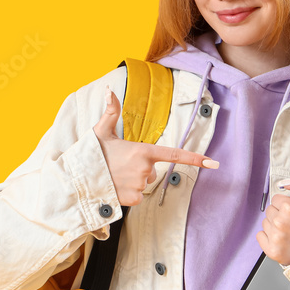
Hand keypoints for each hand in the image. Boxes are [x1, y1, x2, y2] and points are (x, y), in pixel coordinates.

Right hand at [93, 86, 218, 206]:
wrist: (77, 180)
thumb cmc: (90, 154)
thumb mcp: (101, 131)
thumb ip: (110, 111)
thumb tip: (108, 89)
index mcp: (142, 151)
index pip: (174, 154)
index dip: (195, 158)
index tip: (213, 163)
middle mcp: (145, 169)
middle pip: (152, 171)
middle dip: (140, 169)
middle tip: (119, 165)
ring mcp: (140, 185)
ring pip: (144, 183)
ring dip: (133, 181)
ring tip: (114, 176)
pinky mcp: (133, 199)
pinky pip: (138, 196)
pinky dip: (128, 194)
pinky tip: (115, 187)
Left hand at [256, 178, 289, 265]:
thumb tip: (287, 182)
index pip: (276, 198)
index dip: (287, 204)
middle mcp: (280, 222)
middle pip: (270, 210)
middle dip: (280, 214)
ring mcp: (275, 237)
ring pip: (266, 222)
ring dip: (275, 225)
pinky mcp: (272, 250)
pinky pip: (260, 236)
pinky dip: (268, 237)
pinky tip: (282, 238)